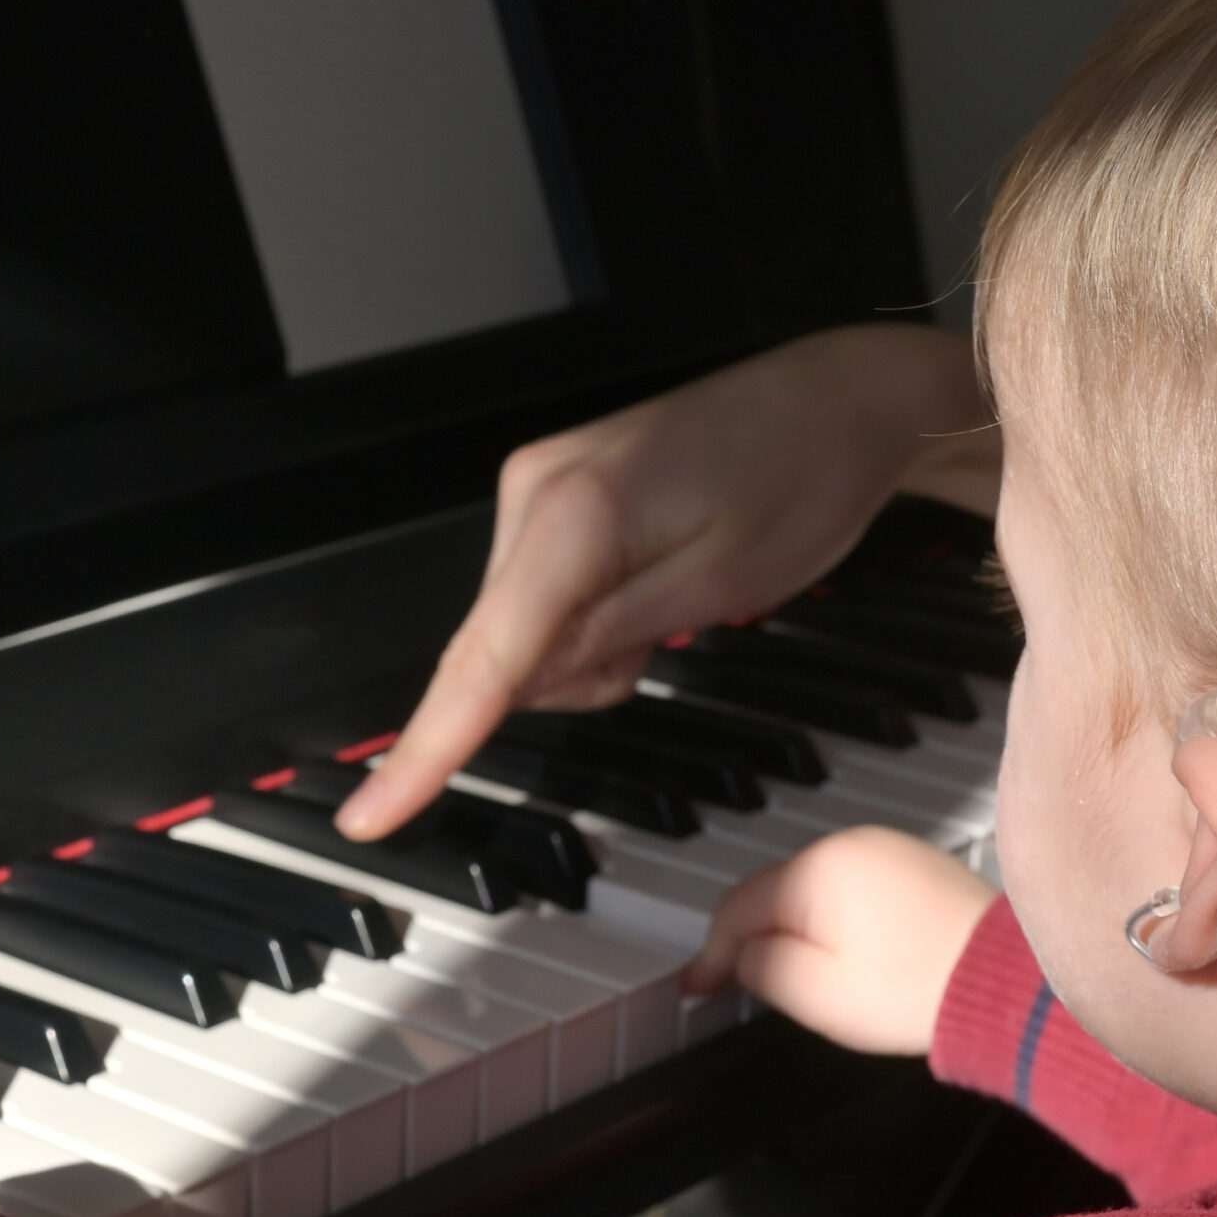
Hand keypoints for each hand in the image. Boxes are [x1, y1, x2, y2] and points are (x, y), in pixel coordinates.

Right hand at [337, 324, 998, 838]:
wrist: (842, 402)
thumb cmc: (801, 478)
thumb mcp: (717, 585)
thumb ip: (608, 637)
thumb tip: (526, 684)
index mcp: (570, 514)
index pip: (480, 659)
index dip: (425, 749)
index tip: (374, 814)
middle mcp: (533, 491)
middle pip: (503, 655)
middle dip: (579, 676)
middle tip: (668, 633)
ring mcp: (538, 488)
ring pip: (525, 635)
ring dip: (592, 648)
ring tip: (673, 597)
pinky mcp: (556, 495)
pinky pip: (544, 599)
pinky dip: (594, 618)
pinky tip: (652, 583)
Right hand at [686, 827, 996, 1057]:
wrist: (1004, 981)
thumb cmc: (921, 989)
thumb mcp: (816, 994)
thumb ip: (760, 968)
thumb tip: (741, 955)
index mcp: (815, 871)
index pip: (737, 906)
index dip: (712, 952)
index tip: (698, 985)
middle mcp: (850, 846)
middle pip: (776, 892)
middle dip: (756, 938)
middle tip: (744, 985)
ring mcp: (888, 850)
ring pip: (816, 890)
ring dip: (799, 928)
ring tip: (810, 980)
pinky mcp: (917, 865)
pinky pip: (856, 888)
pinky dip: (840, 920)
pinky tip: (854, 958)